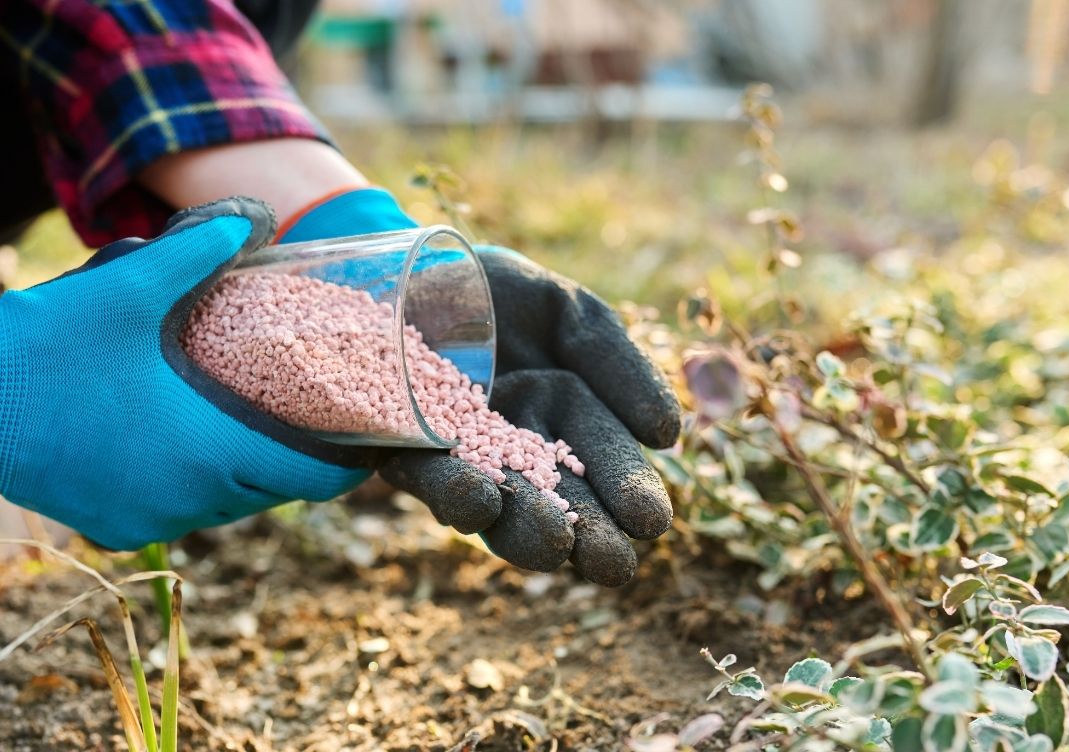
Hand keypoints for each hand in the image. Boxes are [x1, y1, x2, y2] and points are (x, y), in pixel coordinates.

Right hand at [0, 198, 371, 548]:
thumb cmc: (44, 347)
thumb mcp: (129, 286)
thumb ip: (199, 249)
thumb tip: (256, 215)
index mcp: (206, 449)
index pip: (308, 478)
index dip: (348, 465)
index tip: (371, 444)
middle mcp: (186, 499)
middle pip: (272, 492)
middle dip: (299, 463)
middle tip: (314, 420)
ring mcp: (147, 519)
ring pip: (227, 505)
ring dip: (248, 473)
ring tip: (256, 426)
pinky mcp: (114, 524)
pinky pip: (182, 512)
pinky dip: (200, 484)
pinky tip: (192, 445)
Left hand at [281, 189, 680, 585]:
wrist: (406, 267)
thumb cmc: (495, 293)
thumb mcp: (568, 315)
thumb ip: (616, 363)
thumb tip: (668, 434)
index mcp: (564, 420)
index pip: (604, 464)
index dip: (627, 492)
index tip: (651, 522)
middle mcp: (514, 451)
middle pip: (557, 501)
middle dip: (585, 533)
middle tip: (613, 564)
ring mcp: (459, 458)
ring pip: (497, 505)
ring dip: (525, 528)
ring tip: (554, 544)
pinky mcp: (400, 451)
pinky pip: (428, 477)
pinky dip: (454, 492)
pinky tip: (480, 500)